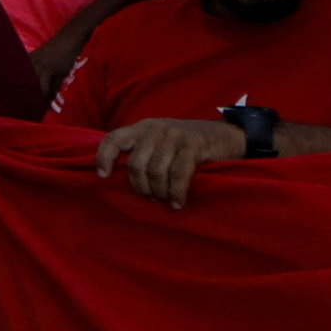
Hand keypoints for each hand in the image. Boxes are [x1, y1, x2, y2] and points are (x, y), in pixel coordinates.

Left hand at [94, 116, 245, 207]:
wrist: (227, 135)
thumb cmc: (188, 145)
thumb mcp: (161, 141)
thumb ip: (143, 151)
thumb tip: (119, 177)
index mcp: (143, 127)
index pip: (114, 138)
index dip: (104, 157)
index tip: (103, 176)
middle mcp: (156, 129)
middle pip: (136, 164)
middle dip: (141, 187)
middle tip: (151, 198)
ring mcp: (174, 136)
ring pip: (156, 172)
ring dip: (160, 192)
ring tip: (166, 200)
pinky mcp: (193, 146)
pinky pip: (178, 175)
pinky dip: (176, 193)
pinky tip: (178, 202)